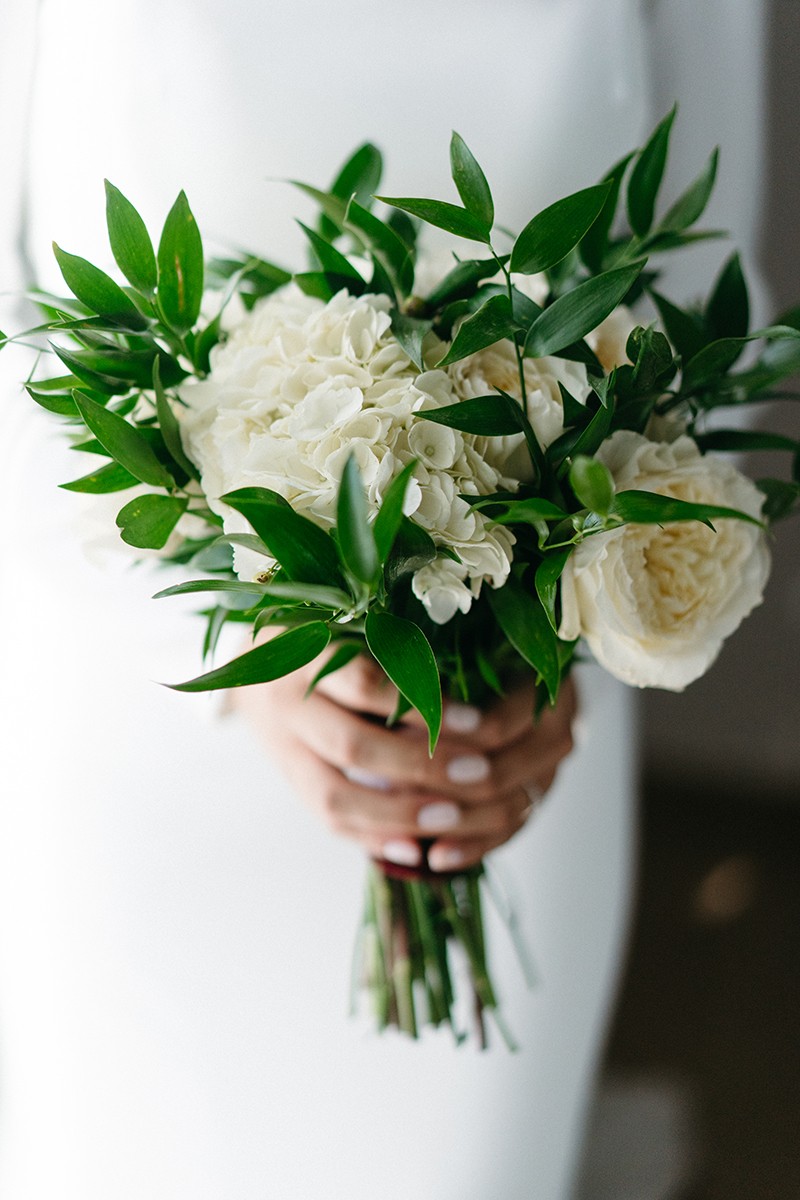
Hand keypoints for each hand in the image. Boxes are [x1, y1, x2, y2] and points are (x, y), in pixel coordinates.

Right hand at [229, 651, 577, 872]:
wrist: (251, 665)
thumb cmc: (323, 636)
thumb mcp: (351, 624)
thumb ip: (398, 651)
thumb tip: (475, 697)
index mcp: (307, 650)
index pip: (366, 684)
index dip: (424, 708)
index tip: (479, 722)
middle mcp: (285, 701)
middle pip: (353, 747)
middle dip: (423, 768)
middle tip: (481, 776)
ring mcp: (280, 747)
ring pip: (335, 797)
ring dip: (401, 815)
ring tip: (455, 817)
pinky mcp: (287, 780)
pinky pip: (327, 820)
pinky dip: (374, 837)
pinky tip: (417, 849)